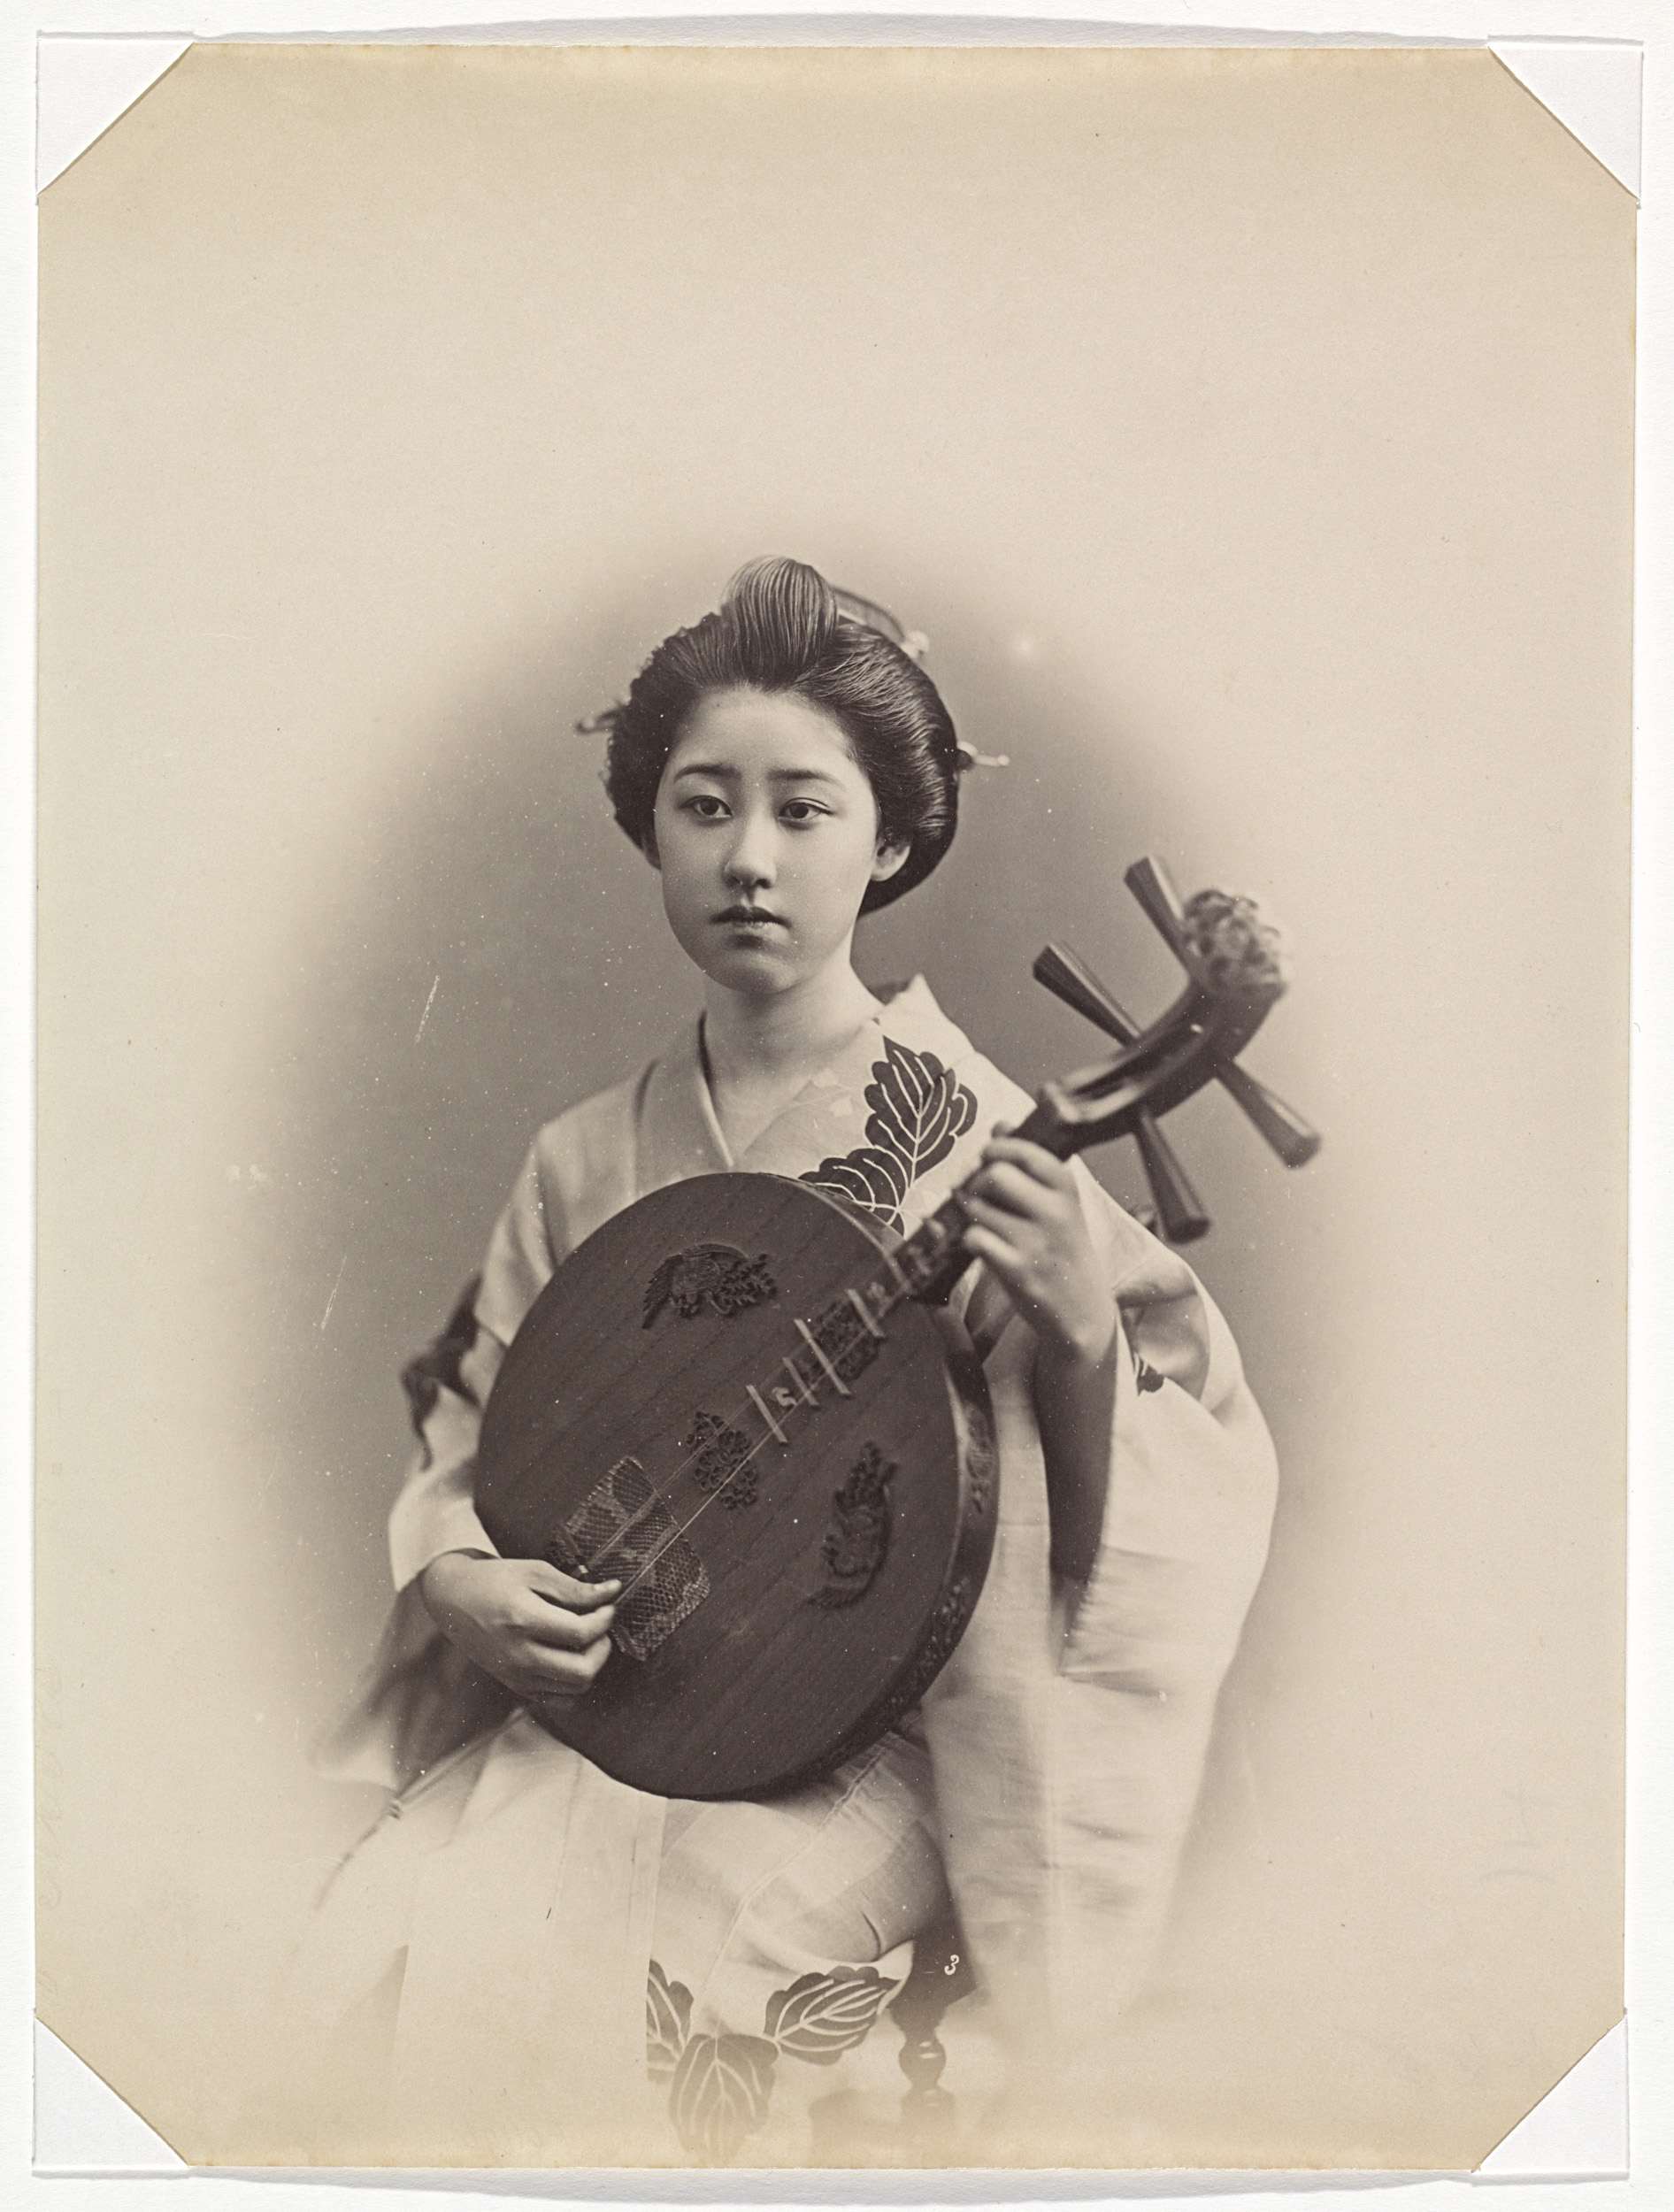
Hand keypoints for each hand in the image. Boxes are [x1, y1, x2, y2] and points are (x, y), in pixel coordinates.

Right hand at [417, 1550, 620, 1701]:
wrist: (454, 1600)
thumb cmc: (494, 1580)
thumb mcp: (534, 1572)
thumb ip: (574, 1588)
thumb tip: (611, 1592)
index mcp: (523, 1620)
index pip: (580, 1633)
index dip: (604, 1620)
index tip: (608, 1606)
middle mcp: (519, 1655)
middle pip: (582, 1671)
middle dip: (603, 1648)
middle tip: (601, 1627)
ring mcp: (516, 1675)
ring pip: (574, 1689)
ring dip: (591, 1665)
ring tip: (586, 1641)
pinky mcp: (515, 1686)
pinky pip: (558, 1699)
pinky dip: (572, 1683)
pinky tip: (569, 1657)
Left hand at [959, 1128, 1116, 1368]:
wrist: (1082, 1309)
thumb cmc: (1065, 1249)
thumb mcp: (1060, 1204)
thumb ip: (1030, 1165)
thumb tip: (999, 1125)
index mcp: (1067, 1190)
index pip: (1027, 1151)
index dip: (997, 1147)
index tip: (988, 1155)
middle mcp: (1055, 1213)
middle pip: (996, 1174)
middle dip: (977, 1180)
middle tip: (978, 1193)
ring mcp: (1036, 1242)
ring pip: (979, 1207)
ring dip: (972, 1212)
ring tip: (984, 1222)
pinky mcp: (1017, 1270)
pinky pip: (975, 1238)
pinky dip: (970, 1239)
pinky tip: (984, 1244)